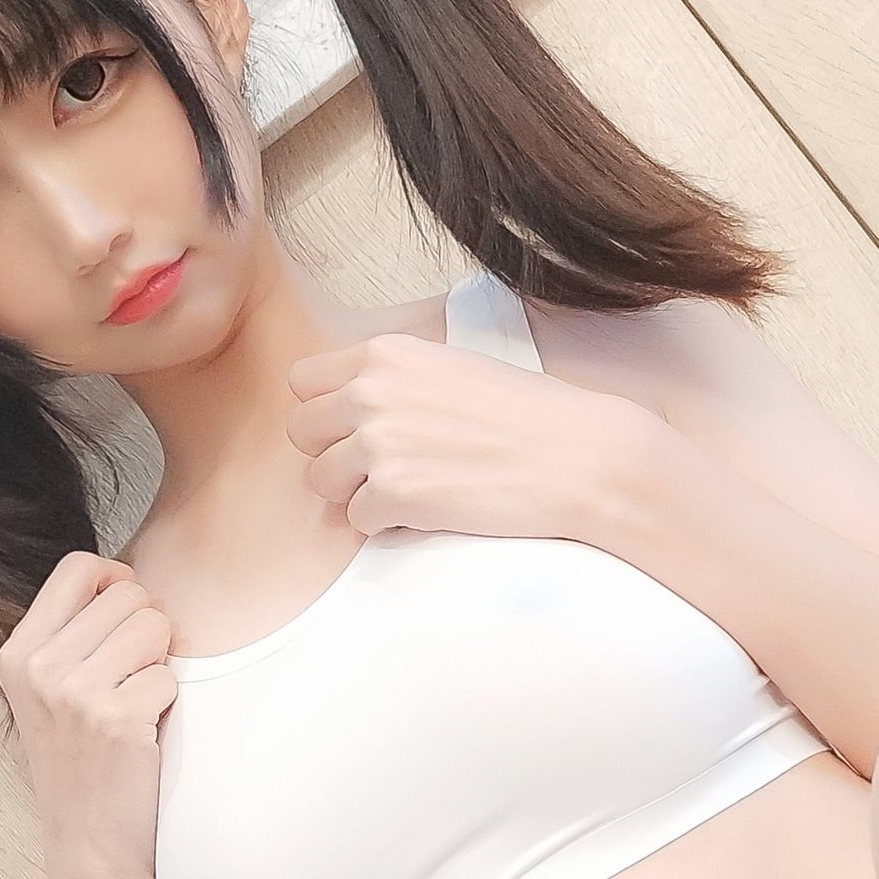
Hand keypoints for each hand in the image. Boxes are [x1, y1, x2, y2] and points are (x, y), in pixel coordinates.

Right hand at [0, 551, 179, 878]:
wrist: (88, 846)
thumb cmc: (82, 766)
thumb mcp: (50, 694)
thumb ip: (72, 636)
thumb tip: (124, 578)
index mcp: (19, 653)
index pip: (78, 567)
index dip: (118, 580)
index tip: (128, 616)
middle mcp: (39, 666)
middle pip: (127, 593)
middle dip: (148, 629)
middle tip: (136, 676)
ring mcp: (74, 692)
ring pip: (154, 626)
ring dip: (160, 664)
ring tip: (138, 702)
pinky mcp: (115, 718)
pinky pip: (169, 676)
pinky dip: (167, 703)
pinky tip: (144, 734)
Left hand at [284, 329, 667, 546]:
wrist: (577, 456)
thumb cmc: (528, 415)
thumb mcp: (452, 368)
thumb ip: (396, 381)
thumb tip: (356, 408)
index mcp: (385, 354)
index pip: (304, 382)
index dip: (328, 411)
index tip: (359, 429)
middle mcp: (370, 392)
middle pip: (300, 433)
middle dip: (333, 454)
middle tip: (381, 468)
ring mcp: (378, 443)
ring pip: (320, 481)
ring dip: (357, 493)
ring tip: (410, 490)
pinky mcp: (393, 494)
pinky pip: (357, 520)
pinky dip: (389, 524)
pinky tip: (432, 510)